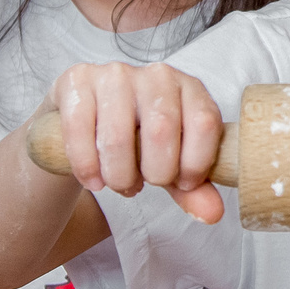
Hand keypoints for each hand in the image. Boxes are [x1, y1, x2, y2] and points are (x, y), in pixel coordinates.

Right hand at [46, 62, 224, 221]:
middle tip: (143, 185)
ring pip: (118, 135)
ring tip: (119, 183)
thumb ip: (192, 189)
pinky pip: (79, 128)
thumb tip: (212, 214)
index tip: (183, 184)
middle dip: (154, 173)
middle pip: (161, 130)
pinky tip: (93, 180)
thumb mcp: (171, 163)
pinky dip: (86, 166)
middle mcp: (156, 75)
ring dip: (118, 174)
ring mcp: (115, 73)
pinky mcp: (77, 80)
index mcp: (190, 89)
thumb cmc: (138, 141)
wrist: (86, 119)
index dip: (195, 164)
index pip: (204, 123)